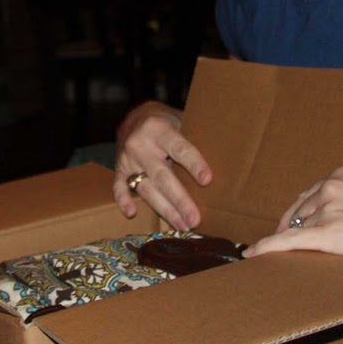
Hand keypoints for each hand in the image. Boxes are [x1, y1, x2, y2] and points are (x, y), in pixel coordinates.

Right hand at [113, 101, 211, 230]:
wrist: (134, 117)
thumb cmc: (166, 121)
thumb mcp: (180, 119)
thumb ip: (194, 136)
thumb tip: (224, 157)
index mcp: (158, 129)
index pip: (179, 148)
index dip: (193, 164)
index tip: (207, 181)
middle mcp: (140, 144)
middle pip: (162, 176)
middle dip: (180, 200)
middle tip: (195, 219)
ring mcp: (126, 159)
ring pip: (145, 188)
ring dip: (164, 209)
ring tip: (182, 225)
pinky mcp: (118, 170)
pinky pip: (118, 187)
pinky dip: (124, 200)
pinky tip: (132, 213)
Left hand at [244, 167, 342, 266]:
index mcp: (341, 176)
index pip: (309, 197)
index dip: (298, 217)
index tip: (290, 228)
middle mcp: (329, 187)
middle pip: (298, 213)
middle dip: (291, 229)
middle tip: (283, 246)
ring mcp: (327, 210)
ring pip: (295, 229)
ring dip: (288, 243)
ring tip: (277, 257)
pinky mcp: (327, 234)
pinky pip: (288, 242)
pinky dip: (267, 248)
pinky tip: (254, 255)